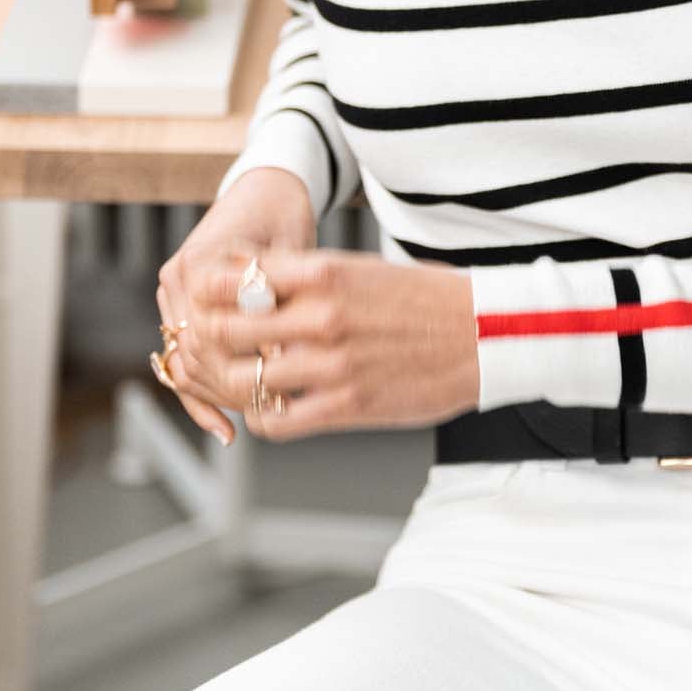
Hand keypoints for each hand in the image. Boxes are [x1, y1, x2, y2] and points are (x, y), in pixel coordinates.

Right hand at [156, 168, 318, 445]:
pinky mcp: (177, 305)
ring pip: (186, 364)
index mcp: (201, 265)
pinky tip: (224, 429)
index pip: (216, 336)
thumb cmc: (287, 219)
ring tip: (258, 420)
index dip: (250, 365)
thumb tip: (286, 359)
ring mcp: (171, 292)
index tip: (286, 388)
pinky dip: (200, 396)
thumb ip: (282, 301)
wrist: (266, 190)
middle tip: (275, 410)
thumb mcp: (295, 260)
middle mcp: (177, 278)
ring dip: (218, 396)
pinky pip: (181, 360)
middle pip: (197, 355)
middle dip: (235, 387)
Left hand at [171, 248, 480, 440]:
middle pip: (225, 329)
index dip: (208, 292)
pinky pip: (276, 421)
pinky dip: (261, 418)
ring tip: (237, 380)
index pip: (233, 278)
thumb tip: (246, 276)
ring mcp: (332, 365)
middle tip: (209, 344)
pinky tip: (268, 408)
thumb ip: (304, 276)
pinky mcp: (347, 407)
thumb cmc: (423, 298)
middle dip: (210, 338)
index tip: (206, 299)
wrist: (485, 335)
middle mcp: (322, 317)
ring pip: (243, 380)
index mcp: (325, 273)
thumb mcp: (360, 269)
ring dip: (232, 383)